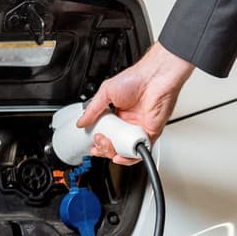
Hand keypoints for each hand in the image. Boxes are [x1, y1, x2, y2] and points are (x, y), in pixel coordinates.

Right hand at [80, 43, 194, 163]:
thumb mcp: (105, 92)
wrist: (154, 78)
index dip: (98, 140)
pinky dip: (130, 157)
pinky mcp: (150, 133)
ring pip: (125, 150)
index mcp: (117, 113)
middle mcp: (128, 122)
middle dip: (103, 147)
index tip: (92, 142)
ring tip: (108, 147)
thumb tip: (81, 122)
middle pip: (114, 144)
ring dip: (114, 153)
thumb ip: (92, 109)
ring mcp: (138, 129)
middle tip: (99, 141)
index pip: (105, 133)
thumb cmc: (135, 79)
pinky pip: (140, 151)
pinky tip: (121, 155)